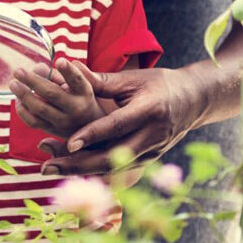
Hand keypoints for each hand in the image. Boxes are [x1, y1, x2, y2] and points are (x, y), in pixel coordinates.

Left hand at [8, 59, 103, 136]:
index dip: (68, 71)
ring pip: (39, 109)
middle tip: (18, 71)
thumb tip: (37, 69)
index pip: (77, 80)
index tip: (59, 61)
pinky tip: (18, 100)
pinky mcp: (53, 130)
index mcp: (84, 93)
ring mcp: (63, 122)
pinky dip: (23, 111)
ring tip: (13, 83)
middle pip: (51, 94)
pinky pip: (33, 122)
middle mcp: (75, 108)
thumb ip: (60, 75)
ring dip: (24, 95)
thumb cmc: (81, 99)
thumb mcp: (79, 85)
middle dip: (32, 81)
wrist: (91, 129)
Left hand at [34, 66, 206, 175]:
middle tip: (48, 166)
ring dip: (81, 171)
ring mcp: (152, 152)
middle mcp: (152, 136)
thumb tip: (69, 71)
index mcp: (150, 110)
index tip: (68, 143)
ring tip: (51, 169)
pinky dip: (93, 171)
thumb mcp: (134, 79)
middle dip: (78, 165)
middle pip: (112, 157)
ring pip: (113, 168)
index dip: (92, 135)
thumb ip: (102, 82)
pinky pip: (118, 169)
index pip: (116, 126)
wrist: (194, 101)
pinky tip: (70, 171)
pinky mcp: (149, 160)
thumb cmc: (161, 84)